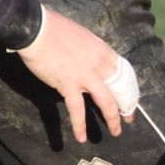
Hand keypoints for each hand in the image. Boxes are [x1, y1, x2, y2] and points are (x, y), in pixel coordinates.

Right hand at [16, 7, 137, 142]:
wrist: (35, 28)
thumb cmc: (54, 28)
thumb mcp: (82, 36)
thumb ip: (91, 51)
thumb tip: (93, 59)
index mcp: (102, 51)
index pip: (123, 73)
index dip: (128, 87)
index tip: (129, 97)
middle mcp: (98, 65)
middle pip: (119, 89)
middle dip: (126, 106)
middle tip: (129, 119)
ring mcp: (85, 76)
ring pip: (106, 101)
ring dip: (112, 119)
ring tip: (115, 132)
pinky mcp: (68, 85)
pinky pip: (76, 109)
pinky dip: (80, 125)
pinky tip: (81, 137)